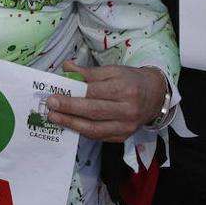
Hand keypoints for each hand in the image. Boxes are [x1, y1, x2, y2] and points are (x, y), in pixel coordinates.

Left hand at [45, 60, 167, 141]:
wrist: (155, 96)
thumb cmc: (131, 80)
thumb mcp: (113, 70)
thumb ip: (89, 72)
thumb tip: (66, 67)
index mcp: (125, 89)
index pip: (95, 93)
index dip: (73, 94)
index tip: (54, 94)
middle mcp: (127, 110)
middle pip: (93, 112)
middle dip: (69, 110)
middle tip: (50, 106)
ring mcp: (126, 127)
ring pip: (95, 129)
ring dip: (72, 124)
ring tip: (55, 118)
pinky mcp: (123, 137)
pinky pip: (99, 137)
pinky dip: (82, 131)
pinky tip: (70, 124)